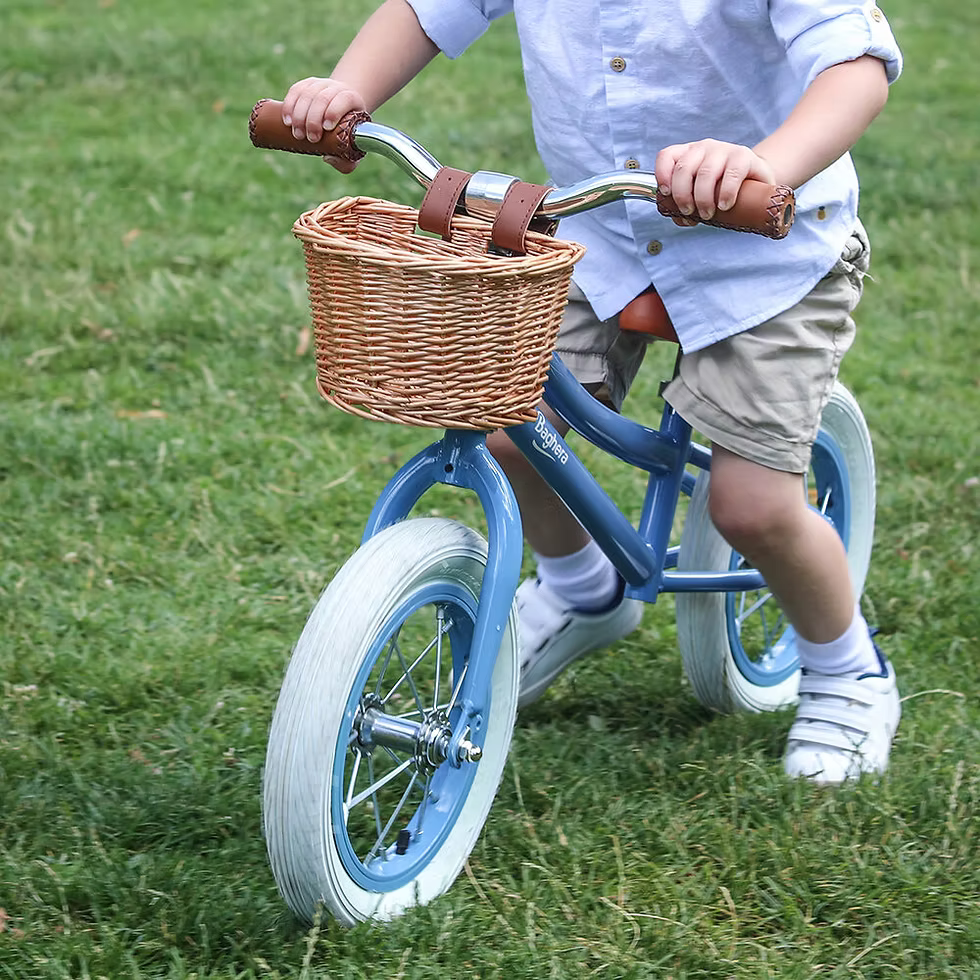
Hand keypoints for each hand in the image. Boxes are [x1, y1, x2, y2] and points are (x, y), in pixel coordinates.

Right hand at [281, 77, 367, 172]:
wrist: (342, 107)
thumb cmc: (347, 132)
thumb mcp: (353, 147)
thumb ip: (346, 161)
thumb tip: (328, 158)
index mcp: (351, 99)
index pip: (343, 99)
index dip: (334, 112)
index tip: (326, 129)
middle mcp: (336, 88)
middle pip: (322, 98)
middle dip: (313, 119)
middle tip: (309, 138)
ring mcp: (320, 84)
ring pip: (307, 94)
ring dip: (299, 115)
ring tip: (297, 133)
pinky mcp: (306, 84)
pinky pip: (295, 90)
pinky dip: (289, 105)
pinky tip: (287, 120)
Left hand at [654, 140, 775, 225]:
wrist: (756, 181)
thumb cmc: (721, 190)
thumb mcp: (700, 196)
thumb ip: (686, 206)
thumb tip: (680, 219)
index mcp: (687, 154)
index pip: (666, 156)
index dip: (662, 175)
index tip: (666, 194)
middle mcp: (703, 147)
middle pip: (684, 169)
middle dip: (682, 196)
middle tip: (688, 212)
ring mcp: (724, 149)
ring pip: (706, 173)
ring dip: (703, 199)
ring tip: (707, 214)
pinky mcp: (744, 156)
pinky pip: (732, 174)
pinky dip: (725, 193)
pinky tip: (725, 206)